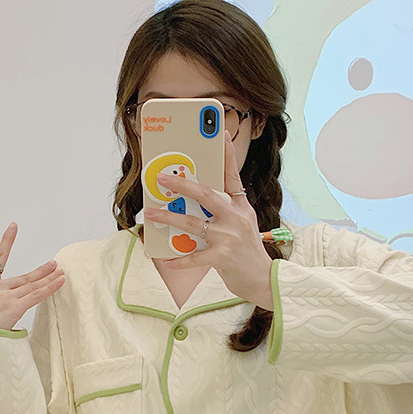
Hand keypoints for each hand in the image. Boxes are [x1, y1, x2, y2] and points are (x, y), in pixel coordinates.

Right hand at [0, 223, 65, 329]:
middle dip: (41, 271)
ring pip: (33, 285)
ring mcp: (6, 296)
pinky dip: (50, 288)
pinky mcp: (14, 307)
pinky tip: (59, 282)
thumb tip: (8, 308)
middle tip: (53, 264)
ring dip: (49, 278)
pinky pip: (37, 296)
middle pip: (24, 277)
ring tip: (60, 272)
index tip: (13, 228)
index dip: (7, 242)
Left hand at [143, 131, 273, 309]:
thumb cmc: (248, 252)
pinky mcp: (223, 257)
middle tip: (162, 179)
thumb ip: (225, 213)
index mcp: (241, 208)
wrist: (263, 279)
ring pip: (192, 223)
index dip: (227, 155)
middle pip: (206, 195)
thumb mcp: (243, 226)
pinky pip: (194, 257)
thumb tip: (194, 205)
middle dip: (182, 185)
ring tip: (150, 213)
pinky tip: (165, 259)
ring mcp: (229, 237)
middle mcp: (236, 218)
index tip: (223, 134)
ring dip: (168, 217)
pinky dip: (178, 259)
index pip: (233, 177)